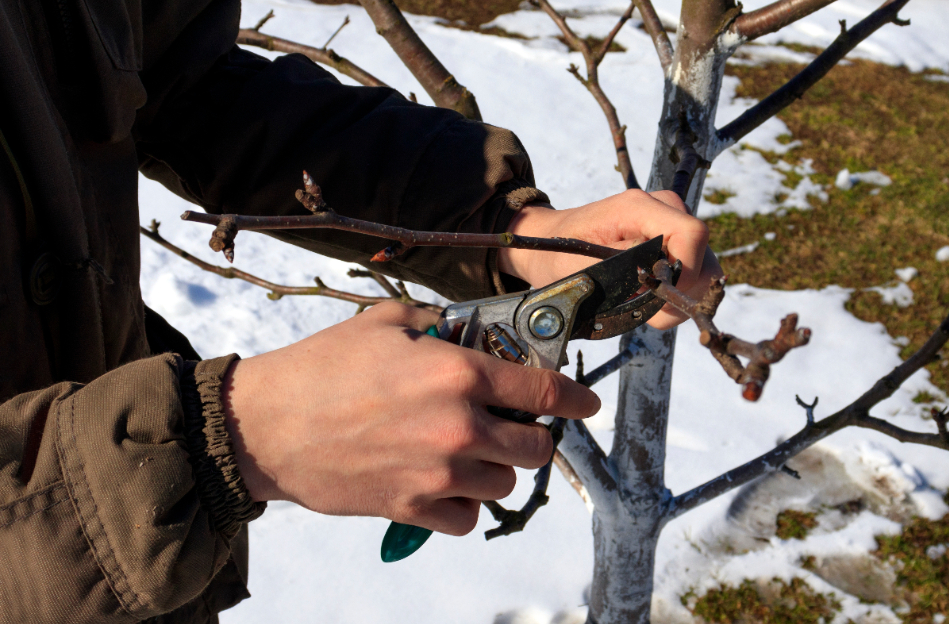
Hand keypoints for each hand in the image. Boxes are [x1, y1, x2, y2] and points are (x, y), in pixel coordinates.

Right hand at [221, 302, 600, 535]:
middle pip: (535, 447)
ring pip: (504, 483)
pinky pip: (468, 518)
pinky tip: (445, 483)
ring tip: (468, 452)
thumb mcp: (384, 323)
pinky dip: (464, 504)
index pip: (543, 390)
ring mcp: (438, 472)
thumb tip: (467, 331)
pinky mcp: (412, 507)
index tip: (587, 403)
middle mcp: (460, 426)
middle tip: (510, 425)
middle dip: (531, 436)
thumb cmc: (321, 367)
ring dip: (496, 469)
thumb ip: (437, 324)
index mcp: (458, 373)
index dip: (575, 398)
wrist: (265, 425)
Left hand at [496, 189, 722, 329]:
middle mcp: (663, 209)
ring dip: (677, 299)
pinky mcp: (672, 239)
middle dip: (681, 292)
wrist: (551, 241)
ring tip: (642, 304)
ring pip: (703, 271)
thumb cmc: (558, 251)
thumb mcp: (581, 263)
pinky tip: (648, 299)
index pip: (693, 234)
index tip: (662, 296)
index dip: (687, 271)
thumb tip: (661, 272)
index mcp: (640, 207)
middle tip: (646, 307)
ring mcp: (670, 223)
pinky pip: (693, 274)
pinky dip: (675, 295)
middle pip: (704, 257)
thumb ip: (623, 265)